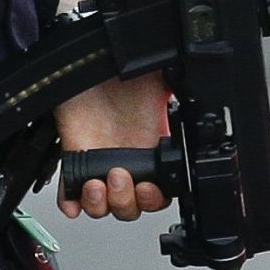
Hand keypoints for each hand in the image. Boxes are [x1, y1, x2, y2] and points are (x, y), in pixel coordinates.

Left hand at [54, 74, 170, 219]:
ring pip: (103, 206)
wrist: (84, 63)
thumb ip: (180, 93)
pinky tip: (74, 199)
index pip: (159, 191)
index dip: (156, 198)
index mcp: (150, 150)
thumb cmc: (118, 69)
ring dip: (102, 204)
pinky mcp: (72, 161)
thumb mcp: (158, 82)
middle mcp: (125, 161)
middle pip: (130, 206)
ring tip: (96, 185)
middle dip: (127, 201)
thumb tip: (200, 93)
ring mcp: (97, 163)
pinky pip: (69, 194)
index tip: (150, 188)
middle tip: (120, 177)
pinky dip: (72, 202)